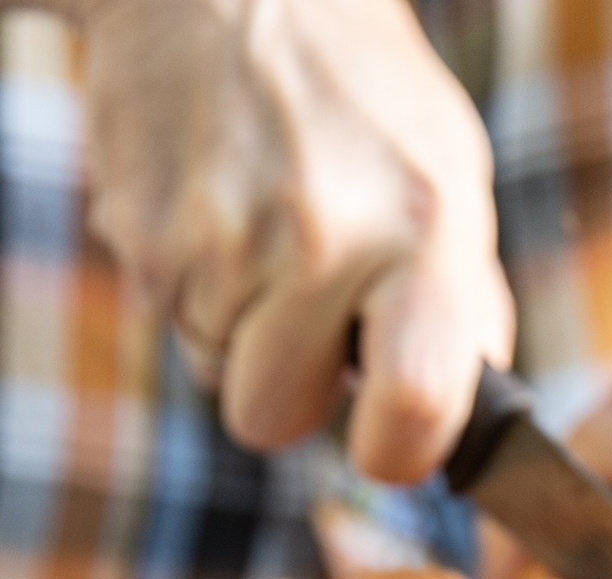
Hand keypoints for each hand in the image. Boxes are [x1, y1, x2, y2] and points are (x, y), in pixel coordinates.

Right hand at [67, 0, 512, 481]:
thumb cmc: (358, 94)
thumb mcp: (447, 173)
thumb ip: (462, 299)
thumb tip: (466, 412)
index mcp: (424, 230)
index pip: (420, 408)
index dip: (399, 451)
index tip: (388, 440)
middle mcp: (323, 242)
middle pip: (274, 421)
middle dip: (283, 386)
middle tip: (302, 310)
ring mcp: (223, 243)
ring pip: (216, 374)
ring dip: (237, 326)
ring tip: (261, 225)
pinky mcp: (145, 239)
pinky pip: (169, 321)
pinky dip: (191, 283)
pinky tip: (214, 205)